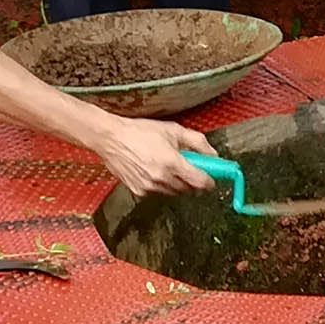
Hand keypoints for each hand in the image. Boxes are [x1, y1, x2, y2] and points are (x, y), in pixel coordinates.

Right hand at [90, 118, 217, 196]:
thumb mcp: (174, 130)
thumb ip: (198, 142)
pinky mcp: (138, 191)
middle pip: (189, 190)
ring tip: (171, 167)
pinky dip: (162, 185)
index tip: (212, 178)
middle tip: (193, 170)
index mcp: (172, 162)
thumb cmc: (140, 132)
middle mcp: (161, 178)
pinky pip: (158, 192)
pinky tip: (156, 171)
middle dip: (194, 182)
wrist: (110, 138)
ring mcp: (149, 187)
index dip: (209, 181)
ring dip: (179, 184)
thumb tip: (213, 155)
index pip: (200, 182)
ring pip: (174, 193)